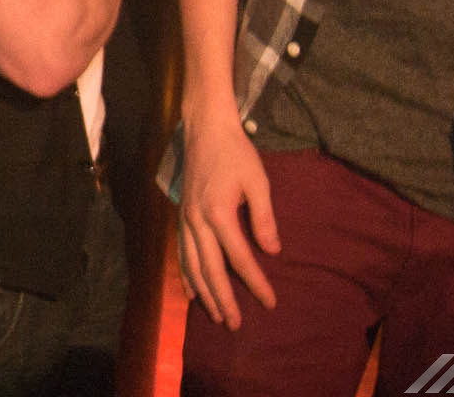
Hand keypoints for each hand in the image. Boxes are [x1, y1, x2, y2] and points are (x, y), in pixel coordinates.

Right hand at [176, 107, 279, 328]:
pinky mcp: (181, 216)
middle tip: (235, 325)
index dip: (255, 282)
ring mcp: (185, 219)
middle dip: (223, 299)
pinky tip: (192, 292)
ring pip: (192, 265)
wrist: (205, 128)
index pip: (240, 258)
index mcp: (218, 213)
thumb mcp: (258, 181)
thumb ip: (263, 218)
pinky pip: (182, 253)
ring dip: (204, 293)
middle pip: (210, 269)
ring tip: (216, 315)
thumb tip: (272, 251)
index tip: (270, 302)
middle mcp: (197, 221)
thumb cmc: (236, 153)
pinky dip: (186, 275)